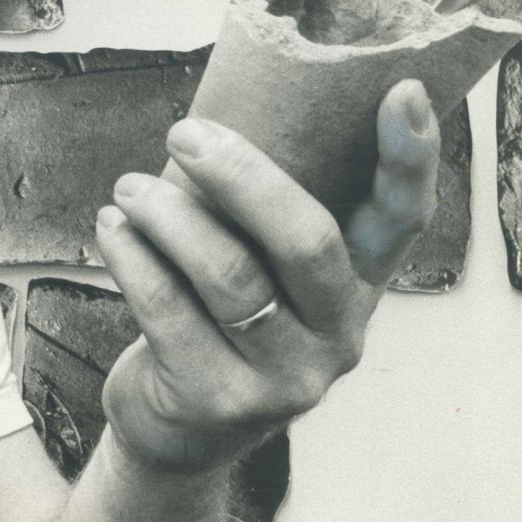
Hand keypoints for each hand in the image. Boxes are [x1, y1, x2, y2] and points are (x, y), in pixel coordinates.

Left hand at [95, 80, 439, 472]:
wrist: (177, 432)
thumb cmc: (219, 323)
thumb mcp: (265, 274)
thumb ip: (262, 215)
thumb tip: (217, 113)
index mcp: (358, 288)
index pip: (403, 220)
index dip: (411, 157)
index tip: (400, 88)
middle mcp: (337, 335)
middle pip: (305, 240)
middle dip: (239, 174)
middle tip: (184, 132)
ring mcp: (283, 378)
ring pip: (227, 274)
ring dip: (167, 215)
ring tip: (129, 188)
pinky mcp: (218, 401)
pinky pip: (167, 309)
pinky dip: (131, 257)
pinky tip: (111, 230)